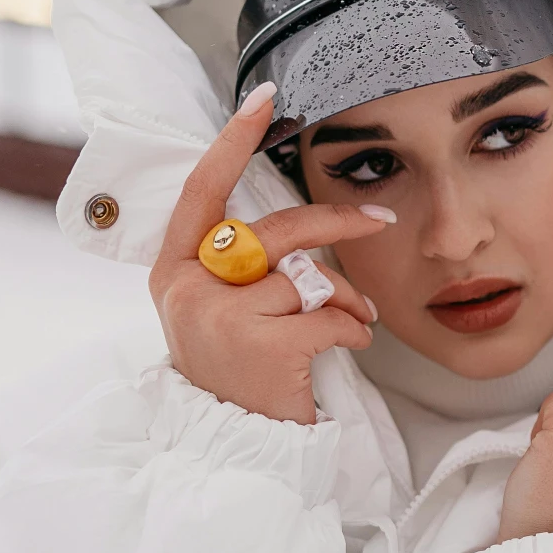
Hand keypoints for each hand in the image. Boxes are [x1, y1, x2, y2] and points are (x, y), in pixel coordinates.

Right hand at [149, 89, 393, 424]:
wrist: (238, 453)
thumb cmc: (241, 379)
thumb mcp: (223, 314)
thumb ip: (243, 267)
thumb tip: (304, 229)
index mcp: (173, 270)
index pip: (202, 189)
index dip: (233, 142)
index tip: (265, 99)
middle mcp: (187, 288)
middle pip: (276, 230)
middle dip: (337, 222)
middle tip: (379, 221)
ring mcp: (220, 317)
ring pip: (309, 277)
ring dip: (347, 298)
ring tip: (355, 320)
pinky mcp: (262, 345)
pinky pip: (329, 314)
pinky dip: (352, 330)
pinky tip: (348, 348)